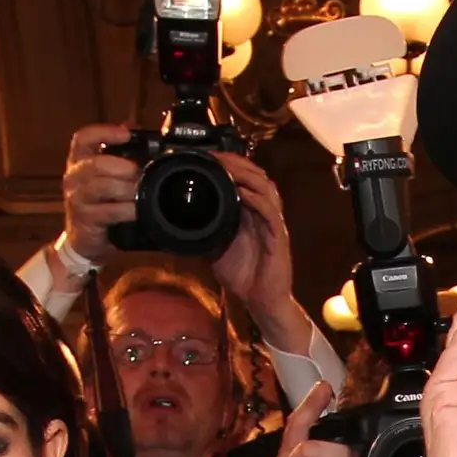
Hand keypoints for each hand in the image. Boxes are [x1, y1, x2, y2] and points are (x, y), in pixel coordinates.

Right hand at [57, 122, 142, 267]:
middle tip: (141, 173)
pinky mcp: (85, 218)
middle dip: (123, 167)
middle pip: (96, 163)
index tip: (126, 134)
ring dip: (127, 188)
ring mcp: (76, 198)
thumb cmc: (100, 203)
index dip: (104, 132)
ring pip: (102, 186)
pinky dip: (127, 210)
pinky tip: (136, 210)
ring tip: (140, 192)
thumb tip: (134, 128)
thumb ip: (118, 153)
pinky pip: (109, 211)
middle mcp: (73, 176)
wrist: (85, 239)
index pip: (83, 138)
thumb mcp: (106, 177)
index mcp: (79, 160)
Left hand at [209, 152, 306, 331]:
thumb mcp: (215, 248)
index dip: (229, 164)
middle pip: (256, 176)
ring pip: (265, 188)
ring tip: (228, 167)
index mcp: (250, 213)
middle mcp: (263, 214)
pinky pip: (270, 213)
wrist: (262, 301)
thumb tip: (178, 223)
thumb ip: (203, 232)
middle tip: (216, 156)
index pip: (244, 179)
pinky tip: (243, 192)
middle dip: (236, 163)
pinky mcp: (278, 237)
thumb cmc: (243, 275)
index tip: (208, 156)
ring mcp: (272, 224)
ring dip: (246, 175)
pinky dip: (257, 199)